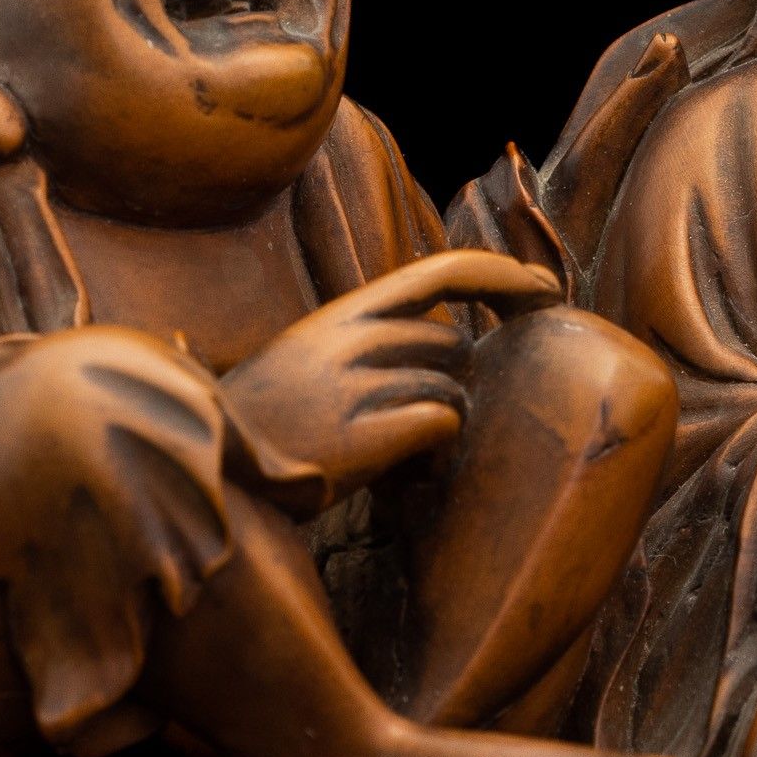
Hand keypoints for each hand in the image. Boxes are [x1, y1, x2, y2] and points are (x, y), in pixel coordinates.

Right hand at [221, 250, 560, 497]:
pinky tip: (407, 477)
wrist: (213, 486)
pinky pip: (443, 424)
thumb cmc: (267, 429)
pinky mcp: (363, 437)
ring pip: (452, 388)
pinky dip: (439, 452)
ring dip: (441, 426)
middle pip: (453, 346)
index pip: (439, 270)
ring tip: (398, 460)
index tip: (544, 287)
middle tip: (412, 431)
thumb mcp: (307, 359)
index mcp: (338, 316)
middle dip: (451, 388)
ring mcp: (354, 387)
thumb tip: (449, 345)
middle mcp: (348, 340)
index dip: (500, 274)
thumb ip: (369, 340)